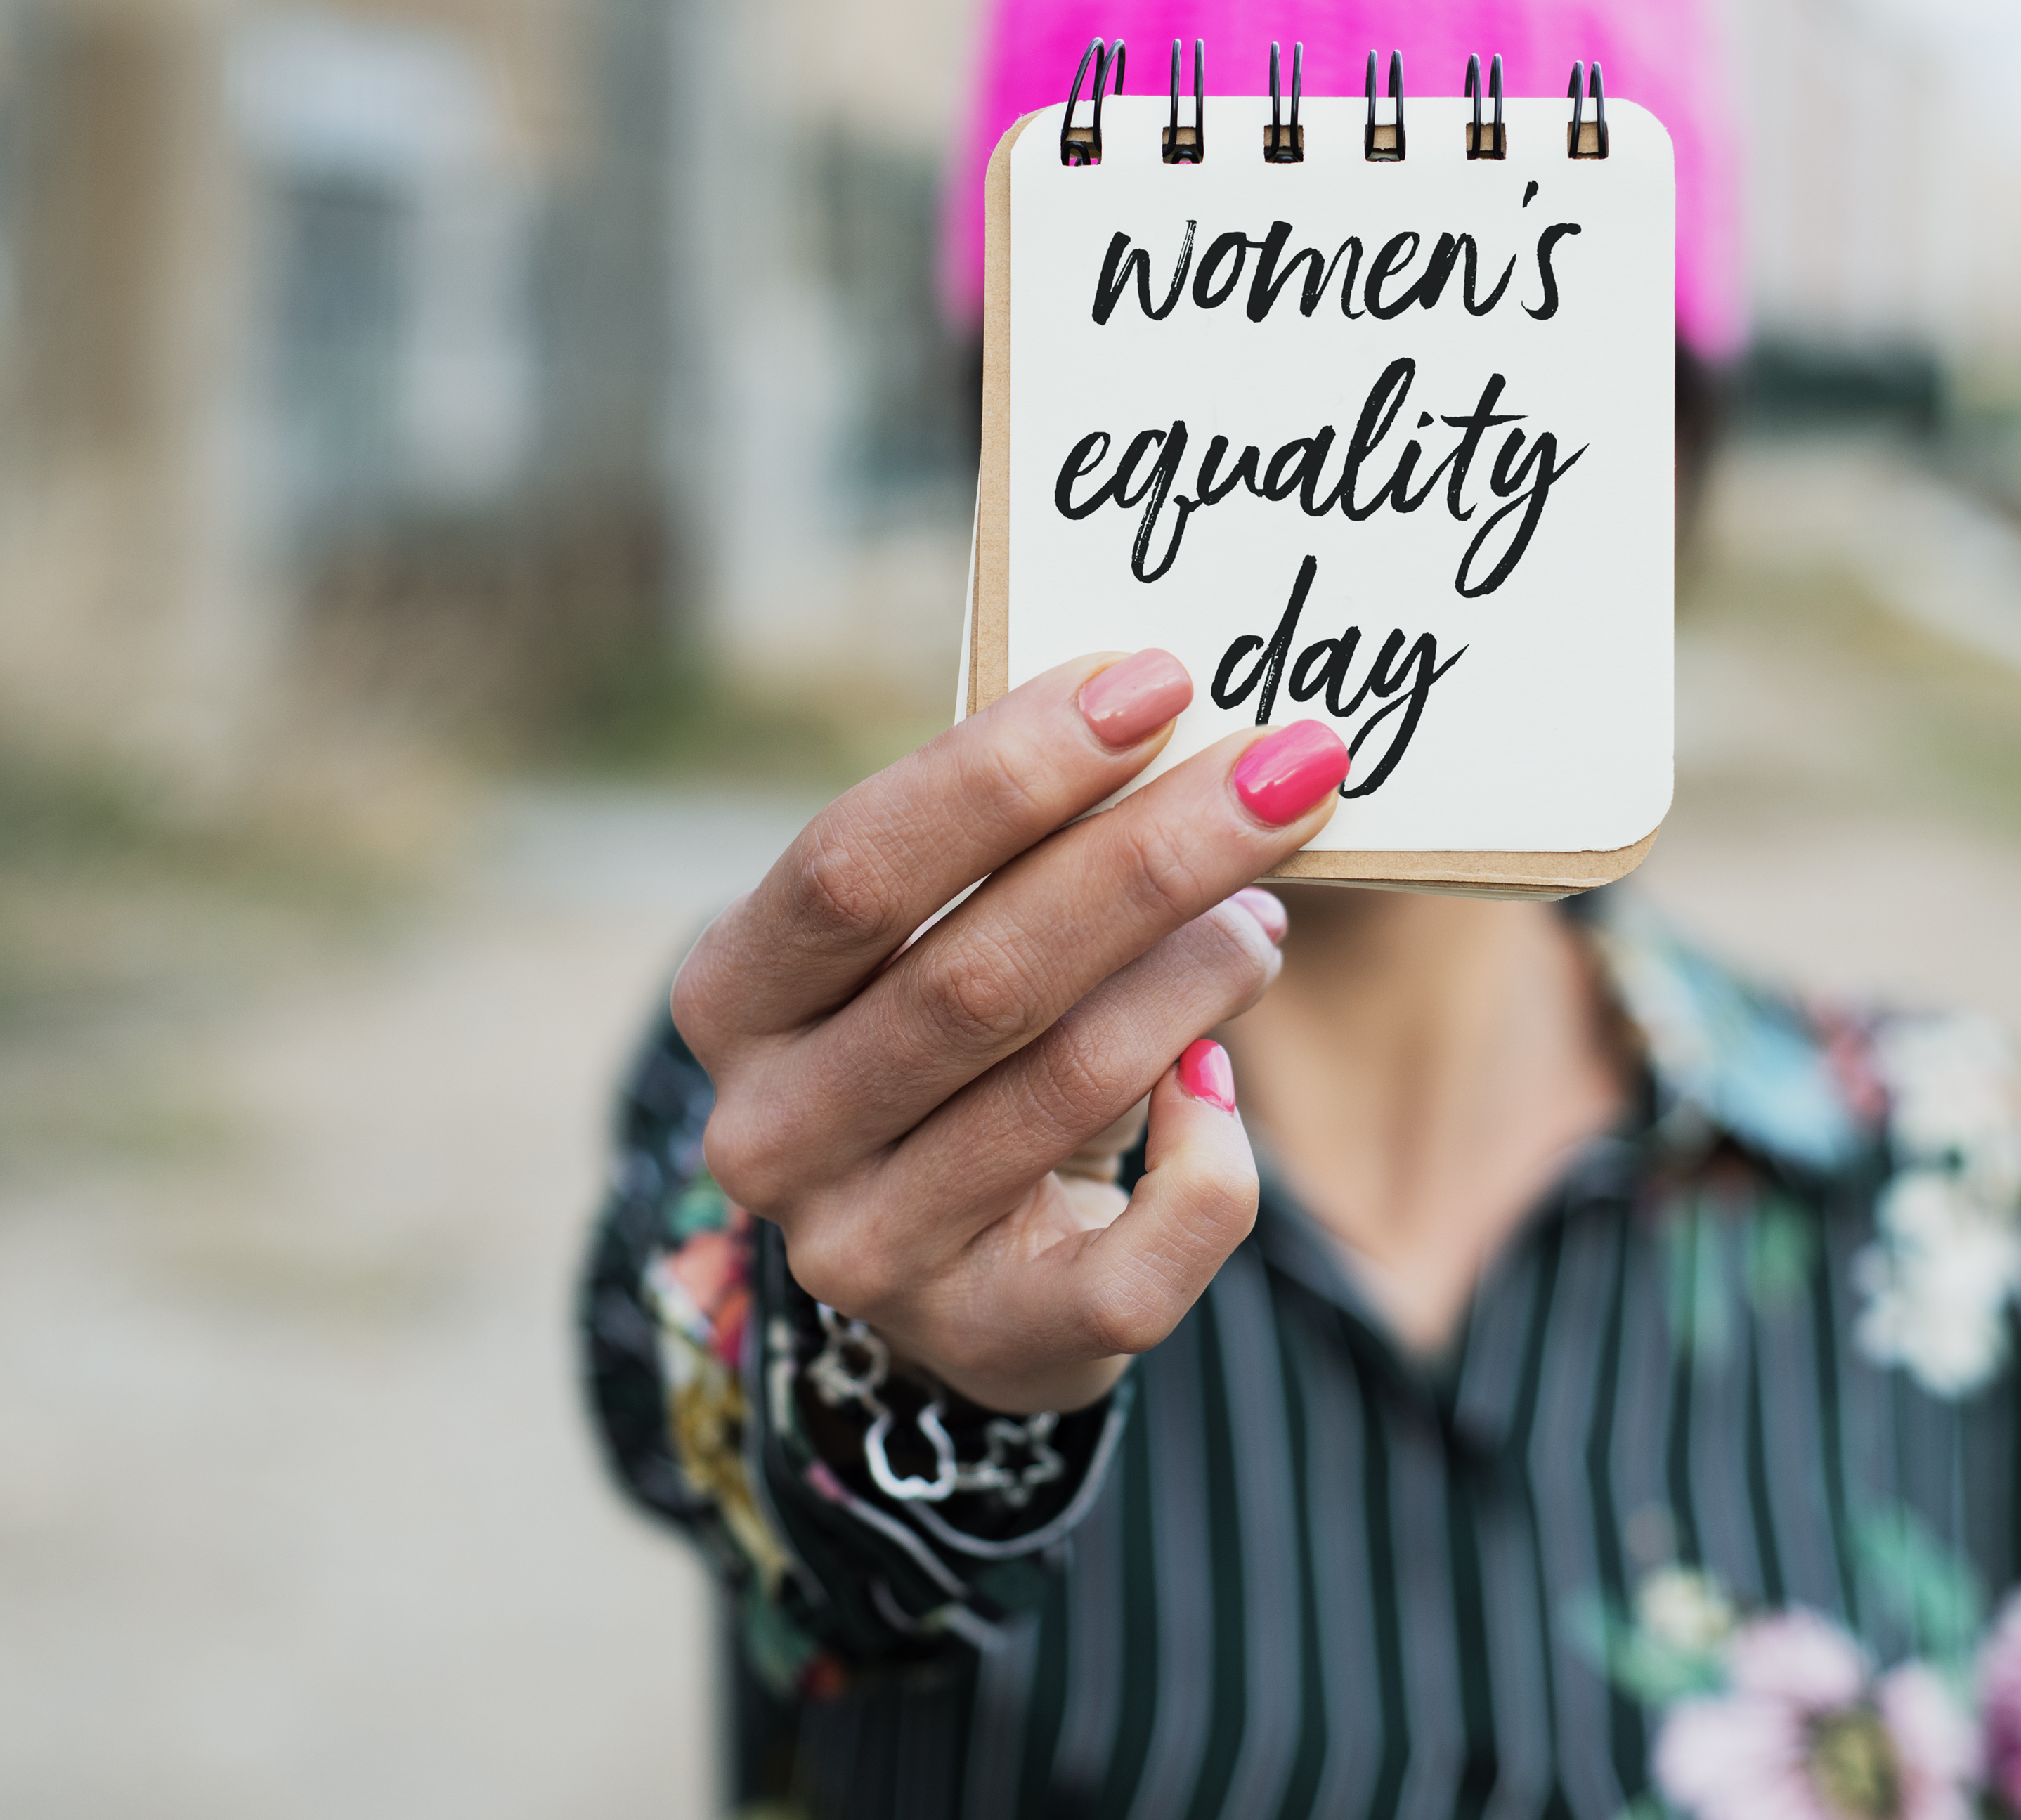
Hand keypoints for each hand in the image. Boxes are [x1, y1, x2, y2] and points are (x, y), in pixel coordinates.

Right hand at [676, 650, 1349, 1413]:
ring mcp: (869, 1252)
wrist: (957, 1258)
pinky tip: (1220, 1084)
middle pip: (977, 973)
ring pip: (1069, 1087)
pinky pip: (1140, 1255)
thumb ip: (1016, 841)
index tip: (1152, 681)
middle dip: (1153, 855)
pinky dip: (1210, 1161)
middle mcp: (772, 1134)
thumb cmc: (954, 1032)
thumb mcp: (935, 927)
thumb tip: (1182, 728)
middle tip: (1289, 765)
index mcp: (731, 998)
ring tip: (1265, 911)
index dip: (1008, 768)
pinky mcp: (988, 1339)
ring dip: (1198, 976)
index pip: (854, 865)